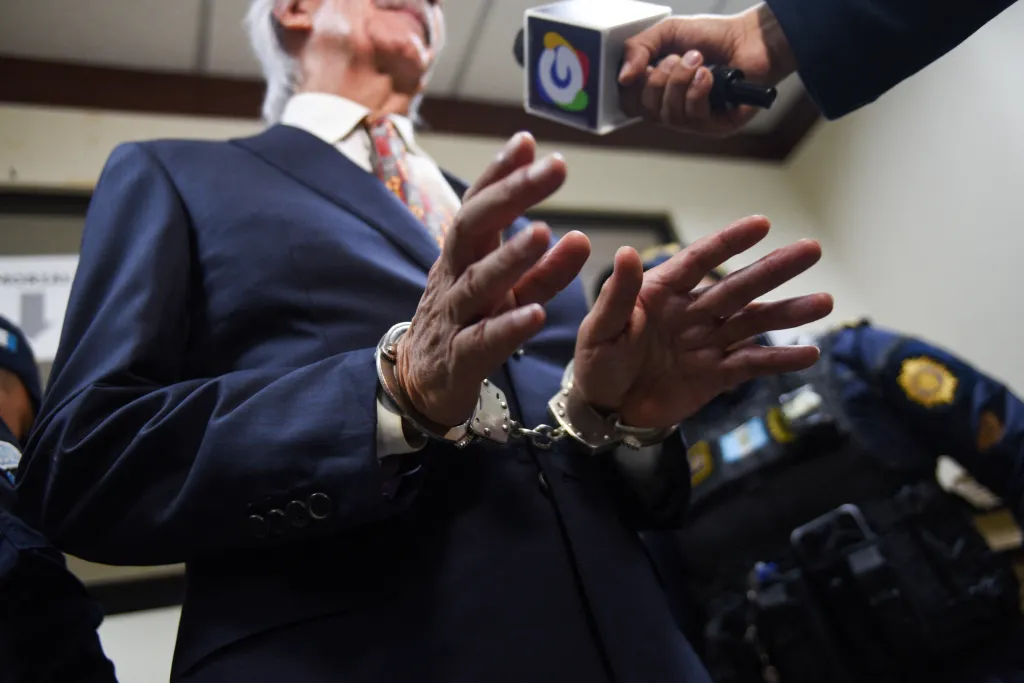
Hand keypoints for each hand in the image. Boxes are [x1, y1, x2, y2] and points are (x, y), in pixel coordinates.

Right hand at [396, 133, 590, 427]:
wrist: (420, 383)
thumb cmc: (468, 325)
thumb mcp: (507, 293)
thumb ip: (543, 268)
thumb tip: (579, 236)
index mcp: (463, 256)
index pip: (478, 205)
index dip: (500, 172)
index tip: (529, 141)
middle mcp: (454, 278)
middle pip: (474, 228)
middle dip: (512, 194)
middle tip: (556, 167)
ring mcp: (454, 317)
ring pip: (477, 283)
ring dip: (510, 257)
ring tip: (542, 232)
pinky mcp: (459, 359)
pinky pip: (483, 341)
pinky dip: (508, 327)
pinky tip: (535, 313)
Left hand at [573, 216, 832, 427]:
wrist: (603, 411)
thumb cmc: (597, 362)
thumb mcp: (600, 329)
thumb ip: (617, 295)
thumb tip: (628, 252)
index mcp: (662, 292)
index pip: (699, 261)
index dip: (729, 242)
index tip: (761, 223)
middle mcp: (692, 312)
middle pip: (738, 286)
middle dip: (774, 269)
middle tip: (812, 249)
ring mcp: (707, 343)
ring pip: (753, 322)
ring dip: (787, 312)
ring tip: (824, 301)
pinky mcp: (716, 376)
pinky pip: (751, 365)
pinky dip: (778, 360)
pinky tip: (809, 353)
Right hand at [618, 3, 796, 134]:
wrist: (751, 38)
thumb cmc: (713, 37)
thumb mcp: (667, 32)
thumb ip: (638, 47)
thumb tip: (622, 76)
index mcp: (657, 90)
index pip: (629, 102)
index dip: (633, 86)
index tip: (646, 64)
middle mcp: (672, 108)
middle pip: (646, 109)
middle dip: (660, 78)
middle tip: (681, 57)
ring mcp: (693, 120)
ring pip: (668, 115)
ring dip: (681, 82)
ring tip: (698, 61)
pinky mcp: (714, 127)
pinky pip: (693, 118)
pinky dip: (698, 92)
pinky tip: (709, 76)